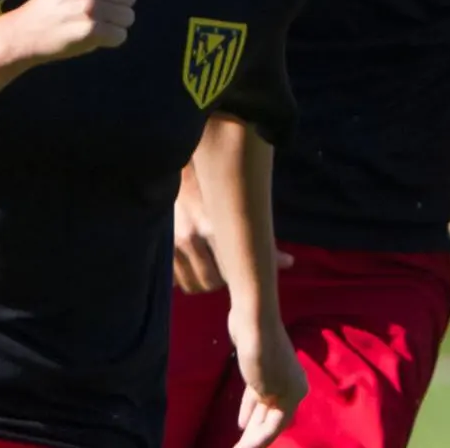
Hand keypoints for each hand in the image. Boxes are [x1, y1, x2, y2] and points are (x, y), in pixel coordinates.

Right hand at [0, 0, 134, 64]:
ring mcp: (89, 7)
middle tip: (103, 16)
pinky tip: (97, 38)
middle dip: (120, 8)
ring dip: (117, 25)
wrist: (25, 32)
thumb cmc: (51, 7)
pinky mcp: (91, 30)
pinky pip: (121, 35)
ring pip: (128, 16)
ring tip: (99, 27)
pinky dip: (113, 40)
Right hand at [171, 170, 296, 294]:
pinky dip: (184, 280)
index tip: (246, 276)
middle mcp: (190, 237)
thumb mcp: (240, 206)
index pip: (230, 273)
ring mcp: (170, 244)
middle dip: (222, 283)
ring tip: (212, 270)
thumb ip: (262, 237)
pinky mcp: (160, 246)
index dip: (241, 280)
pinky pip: (173, 280)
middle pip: (210, 283)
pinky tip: (193, 268)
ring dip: (203, 283)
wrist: (178, 165)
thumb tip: (288, 263)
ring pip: (191, 285)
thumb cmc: (213, 184)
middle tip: (229, 272)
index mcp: (213, 227)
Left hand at [230, 321, 304, 447]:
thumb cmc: (262, 355)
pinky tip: (242, 422)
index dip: (260, 442)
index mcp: (296, 393)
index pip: (277, 425)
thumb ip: (265, 409)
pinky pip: (257, 396)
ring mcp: (277, 377)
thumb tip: (261, 420)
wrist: (254, 319)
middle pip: (272, 418)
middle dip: (257, 435)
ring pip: (264, 407)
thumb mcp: (264, 388)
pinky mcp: (262, 369)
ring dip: (253, 424)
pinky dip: (250, 409)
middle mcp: (290, 386)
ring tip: (241, 441)